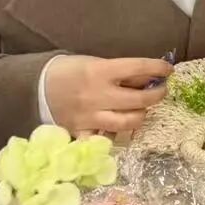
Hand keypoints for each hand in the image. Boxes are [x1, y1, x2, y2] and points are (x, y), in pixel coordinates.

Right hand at [43, 54, 173, 135]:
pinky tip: (120, 132)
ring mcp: (89, 116)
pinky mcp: (81, 131)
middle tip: (161, 91)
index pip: (138, 67)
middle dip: (157, 95)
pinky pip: (102, 141)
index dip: (157, 68)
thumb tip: (149, 77)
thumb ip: (120, 72)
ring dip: (141, 116)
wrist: (35, 86)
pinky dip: (113, 138)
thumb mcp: (95, 62)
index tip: (168, 70)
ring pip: (126, 122)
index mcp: (100, 71)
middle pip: (138, 99)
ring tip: (142, 110)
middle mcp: (97, 95)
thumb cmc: (69, 70)